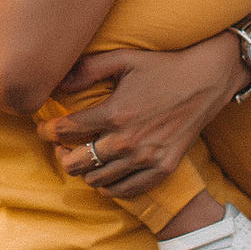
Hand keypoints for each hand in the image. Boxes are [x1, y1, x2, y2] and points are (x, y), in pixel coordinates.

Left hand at [37, 37, 243, 196]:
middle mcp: (127, 141)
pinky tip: (105, 176)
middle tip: (61, 146)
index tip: (43, 129)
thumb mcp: (124, 59)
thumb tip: (56, 81)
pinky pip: (125, 190)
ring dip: (84, 171)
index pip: (66, 131)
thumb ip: (88, 69)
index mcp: (114, 113)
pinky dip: (109, 187)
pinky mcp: (162, 168)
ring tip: (82, 158)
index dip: (47, 131)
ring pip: (97, 180)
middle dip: (62, 154)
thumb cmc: (163, 67)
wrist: (207, 80)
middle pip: (76, 163)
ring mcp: (146, 158)